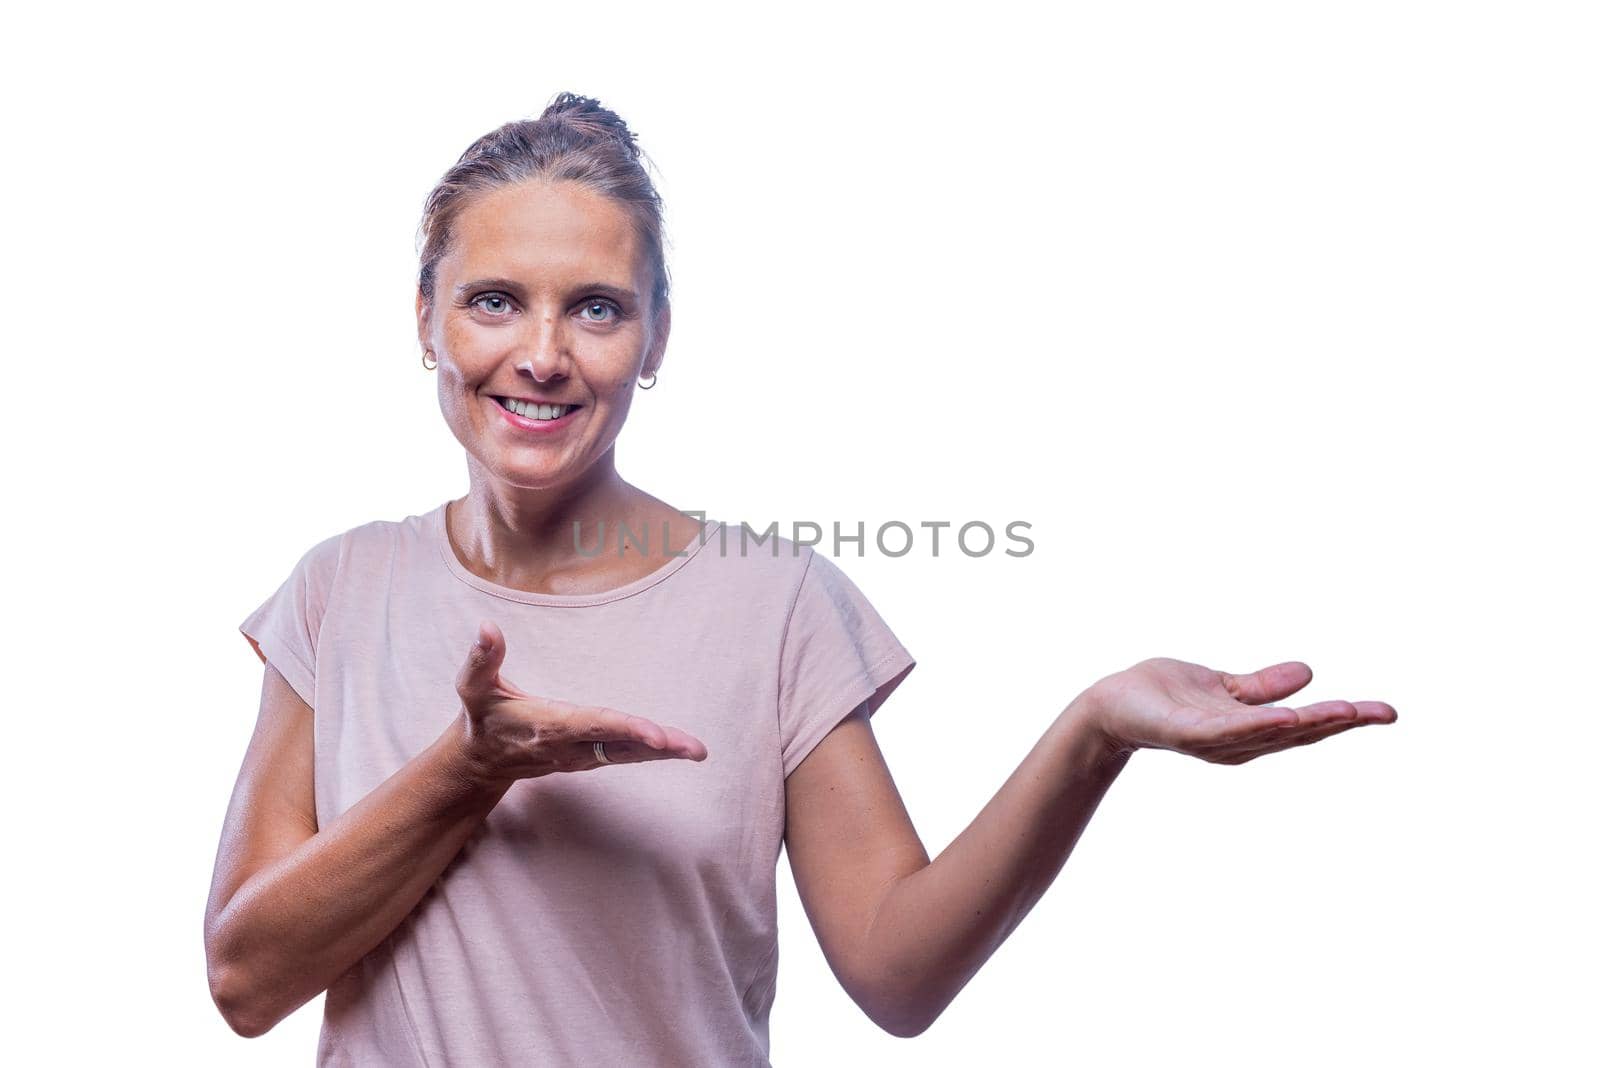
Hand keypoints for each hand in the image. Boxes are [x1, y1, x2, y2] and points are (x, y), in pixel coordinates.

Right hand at [451, 620, 708, 785]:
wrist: (479, 762)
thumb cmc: (481, 718)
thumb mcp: (472, 687)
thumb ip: (482, 658)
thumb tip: (487, 627)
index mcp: (548, 726)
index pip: (594, 725)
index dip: (626, 729)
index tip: (656, 734)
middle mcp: (569, 747)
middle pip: (621, 747)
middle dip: (658, 747)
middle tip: (694, 749)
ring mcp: (580, 757)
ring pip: (627, 755)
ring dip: (663, 753)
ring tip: (697, 751)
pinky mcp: (587, 759)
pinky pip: (624, 756)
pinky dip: (652, 753)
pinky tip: (677, 749)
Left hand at [1081, 657, 1395, 763]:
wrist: (1111, 705)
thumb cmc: (1162, 696)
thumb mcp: (1224, 687)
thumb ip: (1262, 687)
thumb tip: (1309, 673)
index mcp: (1250, 731)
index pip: (1306, 725)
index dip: (1345, 719)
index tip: (1386, 712)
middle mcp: (1239, 743)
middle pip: (1298, 734)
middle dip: (1341, 723)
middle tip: (1383, 713)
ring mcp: (1214, 740)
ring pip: (1269, 733)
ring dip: (1309, 723)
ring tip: (1346, 711)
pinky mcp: (1187, 732)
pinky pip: (1227, 730)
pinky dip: (1257, 725)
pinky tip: (1286, 717)